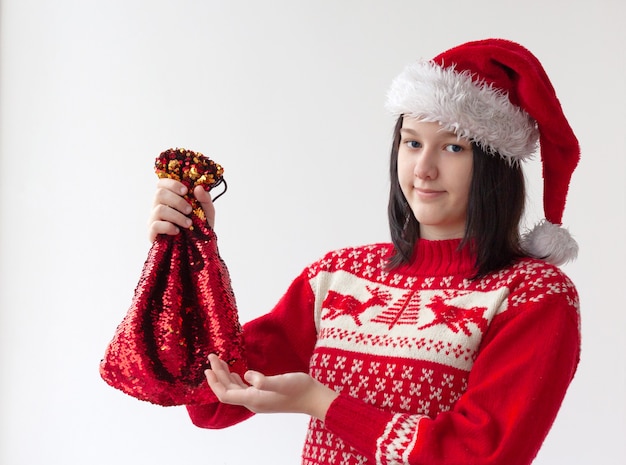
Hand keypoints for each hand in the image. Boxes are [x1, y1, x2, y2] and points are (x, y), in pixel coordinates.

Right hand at [148, 178, 215, 241]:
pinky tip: (178, 231)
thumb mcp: (207, 212)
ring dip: (176, 215)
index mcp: (169, 198)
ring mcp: (154, 219)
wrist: (198, 247)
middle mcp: (158, 206)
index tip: (185, 190)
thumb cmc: (199, 226)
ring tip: (188, 223)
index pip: (162, 183)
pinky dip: (168, 227)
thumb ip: (205, 199)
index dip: (172, 183)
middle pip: (159, 193)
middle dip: (177, 201)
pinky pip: (156, 225)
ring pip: (159, 209)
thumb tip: (198, 188)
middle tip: (190, 210)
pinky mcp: (152, 233)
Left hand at [205, 354, 338, 420]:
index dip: (214, 381)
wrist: (313, 398)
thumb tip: (246, 375)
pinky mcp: (264, 396)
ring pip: (234, 389)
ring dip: (225, 376)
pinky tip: (235, 373)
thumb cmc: (299, 388)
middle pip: (227, 390)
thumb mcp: (282, 381)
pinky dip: (235, 380)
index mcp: (253, 399)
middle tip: (212, 357)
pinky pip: (243, 389)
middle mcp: (253, 401)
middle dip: (217, 374)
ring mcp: (258, 400)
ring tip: (219, 362)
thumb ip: (263, 380)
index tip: (208, 366)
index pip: (225, 394)